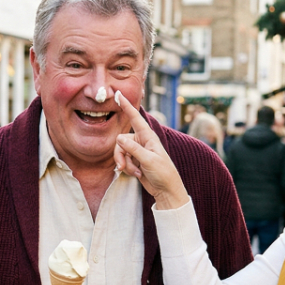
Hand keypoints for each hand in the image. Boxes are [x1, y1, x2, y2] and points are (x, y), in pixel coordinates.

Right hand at [111, 92, 190, 209]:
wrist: (166, 190)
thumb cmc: (163, 173)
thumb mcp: (149, 160)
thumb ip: (133, 149)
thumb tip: (118, 138)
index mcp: (148, 137)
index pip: (135, 118)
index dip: (127, 106)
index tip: (119, 94)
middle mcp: (142, 141)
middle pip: (121, 141)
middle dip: (120, 154)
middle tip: (123, 166)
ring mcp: (138, 151)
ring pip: (120, 152)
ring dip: (125, 164)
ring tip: (135, 172)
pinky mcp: (135, 161)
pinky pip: (123, 161)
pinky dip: (128, 169)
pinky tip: (137, 174)